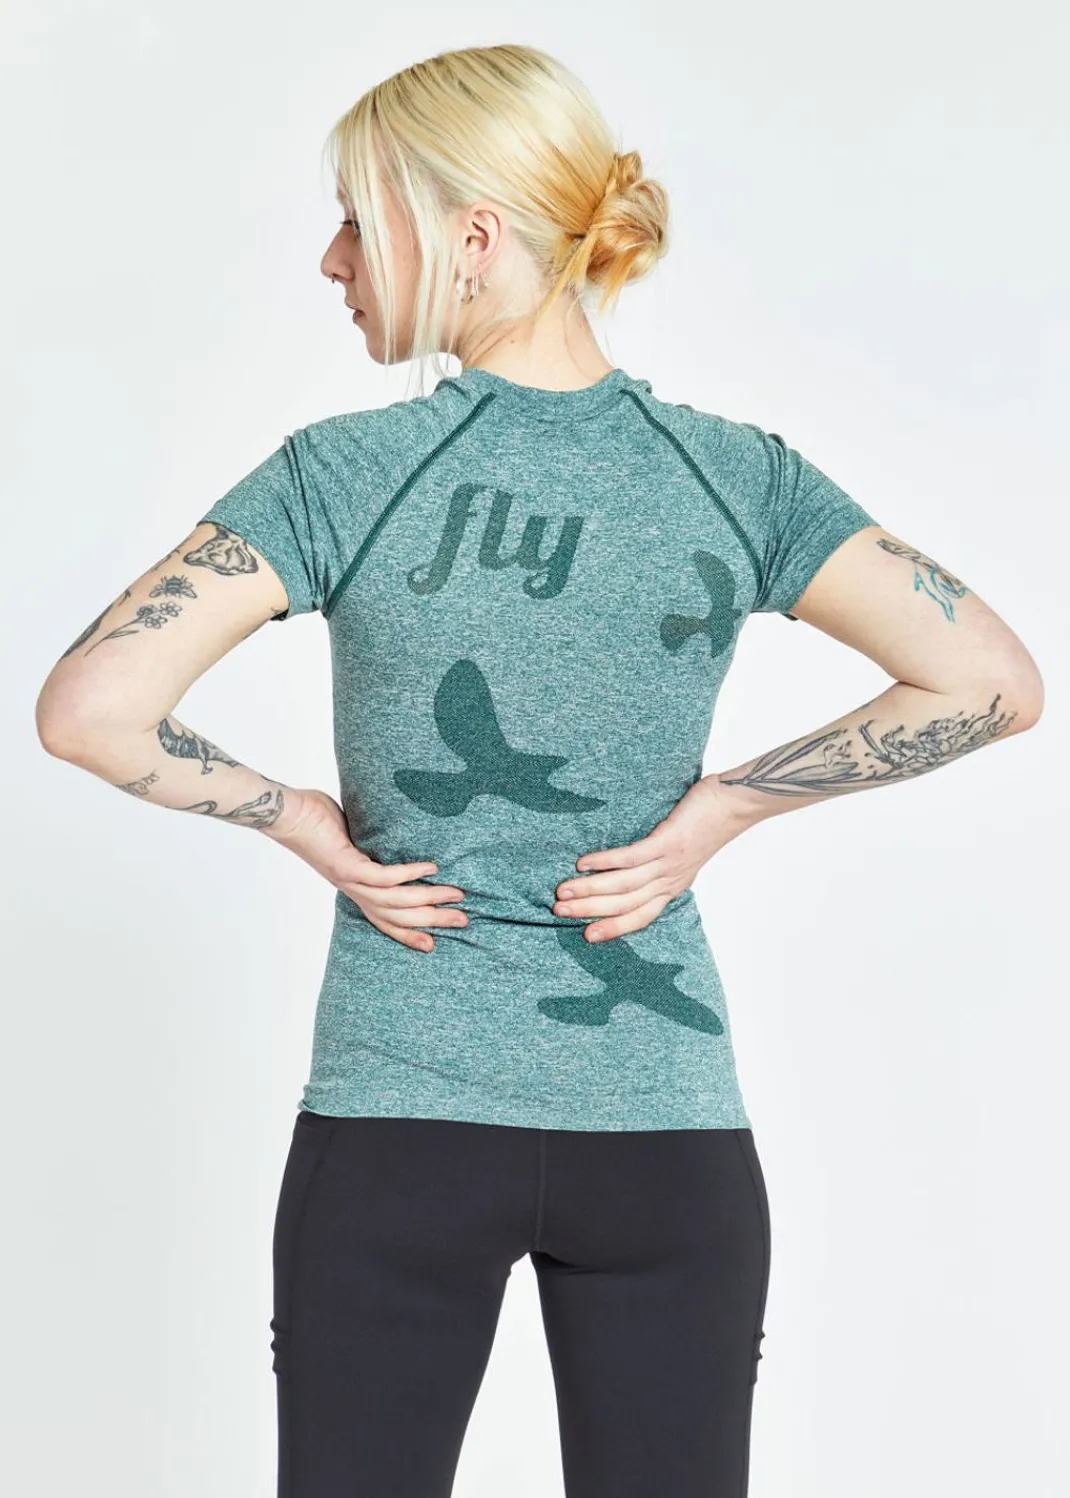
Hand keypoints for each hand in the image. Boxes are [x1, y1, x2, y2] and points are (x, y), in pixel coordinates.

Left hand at [265, 786, 466, 952]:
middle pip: (398, 917)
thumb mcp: (350, 839)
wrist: (286, 815)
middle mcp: (354, 891)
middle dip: (432, 920)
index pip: (386, 921)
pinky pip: (385, 877)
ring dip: (429, 899)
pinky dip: (410, 875)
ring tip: (456, 894)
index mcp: (355, 889)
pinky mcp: (348, 866)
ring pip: (396, 902)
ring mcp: (351, 881)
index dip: (410, 934)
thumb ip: (371, 847)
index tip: (434, 943)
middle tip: (463, 920)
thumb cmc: (314, 821)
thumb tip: (394, 837)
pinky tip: (431, 869)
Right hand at [552, 774, 753, 942]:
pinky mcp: (667, 842)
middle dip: (590, 910)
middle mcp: (670, 881)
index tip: (586, 934)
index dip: (613, 927)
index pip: (640, 916)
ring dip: (590, 889)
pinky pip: (631, 857)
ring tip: (564, 891)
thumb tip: (627, 864)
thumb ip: (658, 864)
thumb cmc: (707, 824)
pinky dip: (605, 862)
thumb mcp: (682, 853)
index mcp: (672, 887)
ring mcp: (669, 863)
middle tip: (559, 912)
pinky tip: (583, 863)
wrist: (735, 804)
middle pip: (625, 904)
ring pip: (624, 884)